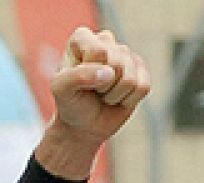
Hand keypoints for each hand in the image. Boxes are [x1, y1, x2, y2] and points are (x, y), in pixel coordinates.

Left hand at [50, 28, 150, 148]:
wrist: (83, 125)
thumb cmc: (70, 103)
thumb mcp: (61, 90)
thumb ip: (76, 77)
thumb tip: (109, 73)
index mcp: (82, 38)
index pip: (98, 51)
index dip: (89, 74)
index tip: (78, 82)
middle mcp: (105, 40)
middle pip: (117, 63)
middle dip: (102, 86)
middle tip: (92, 90)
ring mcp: (126, 54)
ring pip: (129, 78)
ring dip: (113, 95)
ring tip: (102, 94)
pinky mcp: (141, 70)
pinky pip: (142, 87)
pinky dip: (128, 100)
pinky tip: (116, 97)